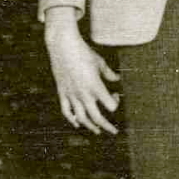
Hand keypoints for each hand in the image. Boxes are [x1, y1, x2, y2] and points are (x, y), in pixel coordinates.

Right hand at [44, 10, 120, 134]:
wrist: (62, 46)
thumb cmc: (83, 52)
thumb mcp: (99, 62)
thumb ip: (109, 73)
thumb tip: (116, 78)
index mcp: (95, 86)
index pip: (110, 105)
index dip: (115, 102)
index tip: (115, 94)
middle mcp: (84, 93)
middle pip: (97, 117)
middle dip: (107, 126)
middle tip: (114, 131)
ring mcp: (72, 94)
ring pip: (82, 118)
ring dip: (91, 126)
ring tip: (97, 131)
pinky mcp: (62, 92)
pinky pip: (66, 111)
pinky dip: (72, 119)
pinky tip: (77, 123)